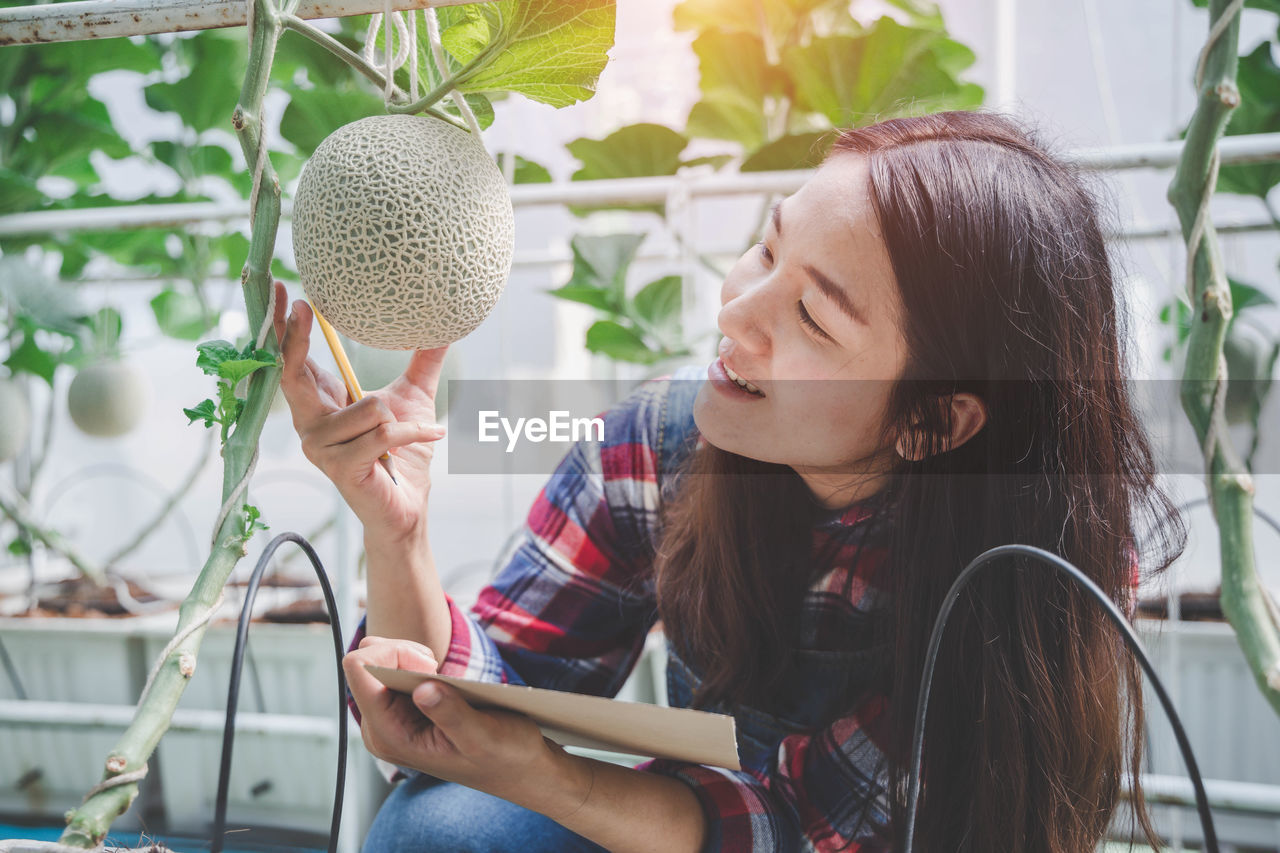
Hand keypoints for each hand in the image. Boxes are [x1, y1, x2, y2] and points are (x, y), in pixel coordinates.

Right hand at [272, 281, 446, 539]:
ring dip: (398, 418)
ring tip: (405, 433)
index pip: (292, 358)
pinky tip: (432, 436)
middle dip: (298, 337)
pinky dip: (416, 432)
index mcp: (319, 403)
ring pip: (366, 407)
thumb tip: (442, 322)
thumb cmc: (404, 455)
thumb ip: (422, 361)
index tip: (287, 289)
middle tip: (308, 305)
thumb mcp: (413, 398)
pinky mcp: (339, 468)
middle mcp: (309, 424)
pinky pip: (385, 432)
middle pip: (295, 371)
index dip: (286, 326)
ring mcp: (319, 448)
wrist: (409, 506)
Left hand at [343, 636, 562, 804]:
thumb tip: (422, 689)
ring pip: (377, 661)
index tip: (429, 664)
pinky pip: (391, 668)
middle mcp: (380, 728)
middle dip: (402, 652)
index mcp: (389, 736)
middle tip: (436, 668)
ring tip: (439, 675)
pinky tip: (440, 679)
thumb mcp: (483, 736)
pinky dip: (416, 662)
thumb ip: (451, 714)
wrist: (515, 768)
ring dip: (410, 656)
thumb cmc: (502, 756)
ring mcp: (388, 719)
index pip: (359, 668)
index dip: (394, 653)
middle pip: (365, 660)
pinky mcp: (400, 710)